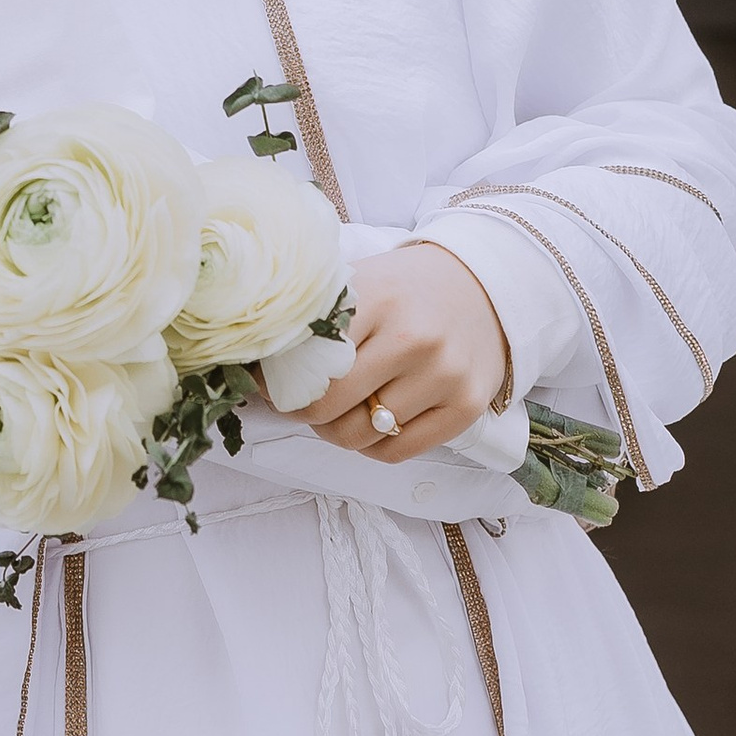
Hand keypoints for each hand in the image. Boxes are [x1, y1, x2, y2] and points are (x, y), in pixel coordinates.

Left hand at [294, 241, 511, 465]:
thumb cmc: (406, 288)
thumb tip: (252, 363)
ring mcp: (444, 375)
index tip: (272, 383)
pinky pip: (398, 453)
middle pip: (330, 406)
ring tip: (339, 410)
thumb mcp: (360, 282)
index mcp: (378, 298)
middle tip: (299, 403)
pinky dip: (373, 447)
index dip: (281, 380)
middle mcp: (414, 338)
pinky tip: (372, 423)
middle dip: (304, 412)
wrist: (483, 283)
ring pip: (362, 435)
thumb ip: (314, 319)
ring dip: (338, 431)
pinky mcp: (466, 407)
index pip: (309, 360)